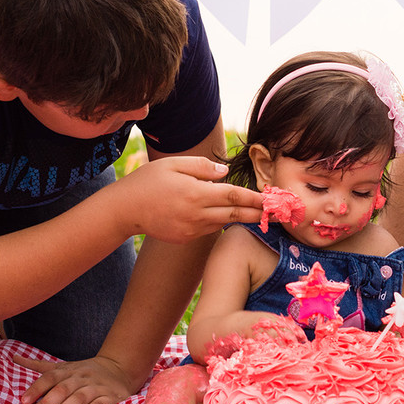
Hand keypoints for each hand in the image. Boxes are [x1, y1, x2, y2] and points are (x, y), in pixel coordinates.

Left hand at [14, 354, 134, 403]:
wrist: (119, 369)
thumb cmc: (84, 372)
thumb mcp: (63, 366)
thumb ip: (39, 365)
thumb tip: (14, 357)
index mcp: (69, 370)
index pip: (50, 377)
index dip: (37, 388)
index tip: (24, 401)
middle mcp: (81, 377)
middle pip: (63, 389)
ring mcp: (96, 387)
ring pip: (79, 399)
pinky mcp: (110, 398)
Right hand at [115, 157, 262, 243]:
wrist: (124, 210)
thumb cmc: (148, 181)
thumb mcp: (173, 164)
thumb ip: (201, 167)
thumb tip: (225, 173)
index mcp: (195, 194)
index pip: (234, 195)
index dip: (256, 198)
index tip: (272, 199)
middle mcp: (196, 214)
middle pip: (236, 213)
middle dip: (259, 213)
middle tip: (278, 214)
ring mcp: (191, 229)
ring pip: (224, 221)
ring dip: (242, 217)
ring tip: (261, 214)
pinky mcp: (186, 238)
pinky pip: (209, 228)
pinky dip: (220, 221)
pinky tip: (228, 215)